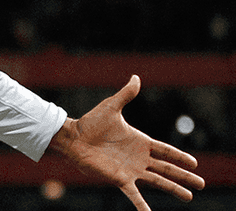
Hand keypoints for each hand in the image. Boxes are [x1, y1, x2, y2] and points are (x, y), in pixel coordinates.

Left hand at [48, 75, 205, 209]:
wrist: (73, 137)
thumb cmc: (91, 122)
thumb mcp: (111, 107)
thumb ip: (126, 94)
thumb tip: (136, 77)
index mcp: (140, 141)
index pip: (166, 151)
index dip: (180, 157)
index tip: (195, 163)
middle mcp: (139, 158)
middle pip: (167, 168)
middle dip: (184, 176)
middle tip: (201, 184)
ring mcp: (131, 170)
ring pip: (158, 181)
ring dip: (173, 189)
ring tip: (189, 197)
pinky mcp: (120, 179)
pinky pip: (134, 195)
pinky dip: (142, 205)